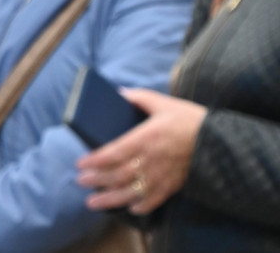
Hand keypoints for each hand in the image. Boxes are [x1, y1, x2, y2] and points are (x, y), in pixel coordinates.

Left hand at [76, 89, 206, 213]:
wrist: (221, 140)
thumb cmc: (190, 119)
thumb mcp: (164, 103)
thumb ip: (140, 97)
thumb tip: (120, 93)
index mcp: (146, 138)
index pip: (114, 152)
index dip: (95, 160)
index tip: (80, 163)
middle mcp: (151, 159)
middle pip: (118, 174)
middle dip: (96, 180)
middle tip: (80, 181)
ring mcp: (162, 175)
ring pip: (132, 191)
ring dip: (111, 199)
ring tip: (93, 202)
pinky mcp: (174, 184)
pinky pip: (155, 199)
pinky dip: (141, 206)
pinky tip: (129, 207)